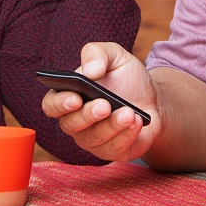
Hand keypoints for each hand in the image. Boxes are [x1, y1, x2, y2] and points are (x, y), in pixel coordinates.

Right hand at [41, 42, 158, 162]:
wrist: (153, 99)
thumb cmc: (127, 78)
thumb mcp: (115, 56)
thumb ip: (97, 54)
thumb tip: (89, 71)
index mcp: (69, 95)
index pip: (51, 104)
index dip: (59, 104)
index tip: (75, 98)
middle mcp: (75, 120)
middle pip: (70, 125)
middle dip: (87, 115)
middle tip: (105, 105)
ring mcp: (92, 138)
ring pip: (93, 138)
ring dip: (111, 125)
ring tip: (128, 112)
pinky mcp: (111, 151)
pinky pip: (113, 148)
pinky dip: (126, 135)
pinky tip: (136, 122)